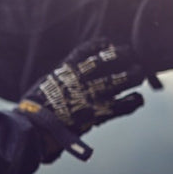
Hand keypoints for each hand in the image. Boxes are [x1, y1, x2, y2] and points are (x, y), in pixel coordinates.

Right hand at [18, 40, 144, 159]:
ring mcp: (92, 96)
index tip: (107, 43)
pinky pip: (123, 106)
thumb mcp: (45, 85)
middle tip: (132, 54)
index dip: (100, 45)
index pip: (88, 50)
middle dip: (124, 55)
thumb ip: (59, 77)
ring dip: (133, 75)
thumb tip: (64, 74)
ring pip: (121, 80)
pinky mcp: (99, 115)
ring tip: (139, 74)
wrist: (33, 129)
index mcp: (67, 70)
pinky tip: (138, 98)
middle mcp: (83, 79)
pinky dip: (133, 102)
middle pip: (110, 60)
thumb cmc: (34, 109)